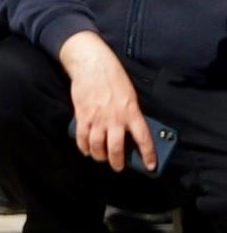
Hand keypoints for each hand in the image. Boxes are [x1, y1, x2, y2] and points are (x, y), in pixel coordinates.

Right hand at [65, 36, 157, 170]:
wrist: (92, 65)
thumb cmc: (113, 77)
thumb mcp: (130, 95)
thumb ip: (130, 113)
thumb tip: (130, 130)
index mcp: (132, 112)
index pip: (143, 139)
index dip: (147, 155)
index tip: (150, 166)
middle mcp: (115, 118)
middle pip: (116, 148)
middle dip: (117, 162)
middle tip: (118, 167)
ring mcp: (97, 118)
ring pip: (97, 146)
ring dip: (99, 156)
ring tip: (100, 158)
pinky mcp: (82, 116)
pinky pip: (82, 137)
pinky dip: (84, 146)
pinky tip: (86, 149)